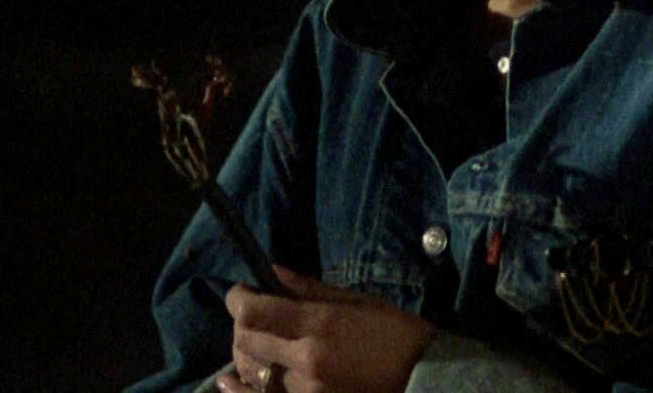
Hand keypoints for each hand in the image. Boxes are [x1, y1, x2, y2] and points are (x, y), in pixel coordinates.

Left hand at [218, 266, 437, 392]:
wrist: (423, 378)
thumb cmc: (395, 333)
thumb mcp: (357, 302)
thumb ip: (309, 289)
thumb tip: (271, 271)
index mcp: (320, 325)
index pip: (255, 311)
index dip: (238, 299)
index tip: (240, 292)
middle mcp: (305, 360)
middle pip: (246, 342)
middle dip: (240, 324)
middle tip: (248, 314)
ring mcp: (305, 391)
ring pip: (252, 372)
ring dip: (244, 354)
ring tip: (249, 344)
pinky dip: (243, 389)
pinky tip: (229, 382)